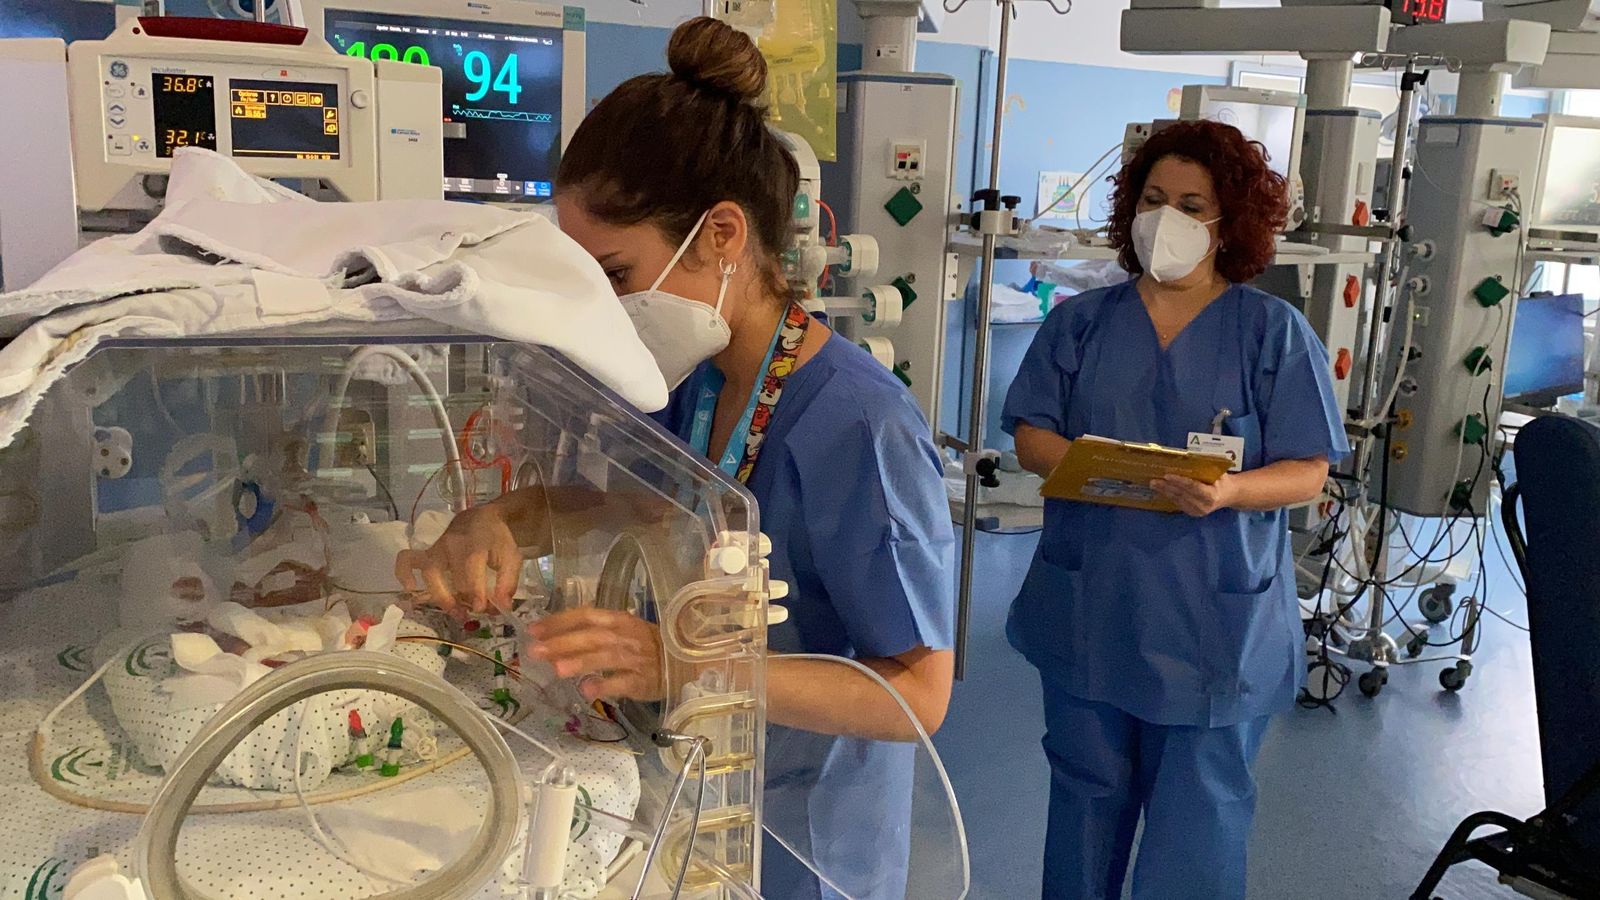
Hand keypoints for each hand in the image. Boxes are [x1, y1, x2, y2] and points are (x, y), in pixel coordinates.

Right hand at [394, 505, 522, 615]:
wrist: (482, 519)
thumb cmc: (497, 540)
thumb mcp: (511, 557)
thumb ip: (507, 582)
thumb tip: (502, 607)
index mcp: (476, 545)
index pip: (471, 572)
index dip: (476, 594)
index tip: (482, 609)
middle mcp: (453, 546)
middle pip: (453, 578)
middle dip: (462, 600)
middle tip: (471, 614)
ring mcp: (437, 548)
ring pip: (430, 573)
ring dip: (440, 597)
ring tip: (455, 612)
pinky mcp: (427, 552)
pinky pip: (407, 560)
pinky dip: (404, 573)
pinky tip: (411, 589)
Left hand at [527, 609, 664, 701]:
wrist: (684, 661)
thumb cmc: (648, 645)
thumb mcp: (624, 630)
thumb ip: (595, 632)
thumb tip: (556, 638)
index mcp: (619, 620)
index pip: (585, 615)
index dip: (559, 621)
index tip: (533, 629)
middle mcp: (625, 636)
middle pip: (591, 636)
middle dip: (562, 643)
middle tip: (535, 651)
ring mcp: (635, 659)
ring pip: (605, 657)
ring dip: (580, 662)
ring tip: (556, 669)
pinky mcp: (643, 681)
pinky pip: (622, 682)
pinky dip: (605, 685)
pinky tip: (586, 690)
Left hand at [1151, 473, 1235, 516]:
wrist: (1229, 495)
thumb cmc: (1222, 480)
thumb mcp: (1218, 472)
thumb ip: (1205, 467)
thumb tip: (1187, 456)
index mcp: (1211, 495)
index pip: (1192, 487)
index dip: (1179, 481)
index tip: (1167, 475)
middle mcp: (1204, 505)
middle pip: (1182, 494)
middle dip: (1166, 486)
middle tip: (1154, 480)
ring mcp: (1198, 511)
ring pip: (1177, 499)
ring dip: (1164, 491)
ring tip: (1153, 484)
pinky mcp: (1193, 513)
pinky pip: (1178, 503)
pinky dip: (1169, 496)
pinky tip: (1161, 490)